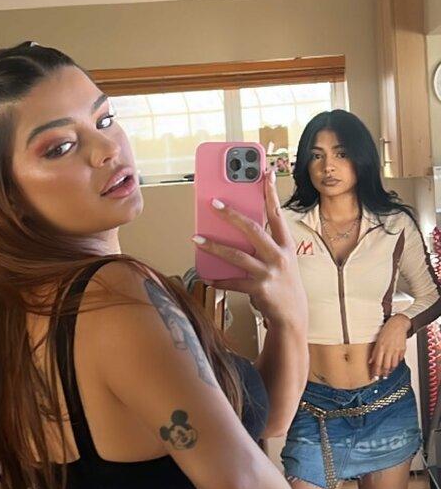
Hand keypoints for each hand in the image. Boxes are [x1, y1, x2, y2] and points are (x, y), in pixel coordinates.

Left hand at [192, 169, 306, 330]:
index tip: (265, 173)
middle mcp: (279, 256)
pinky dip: (218, 279)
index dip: (270, 192)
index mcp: (285, 244)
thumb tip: (237, 227)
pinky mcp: (259, 290)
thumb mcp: (281, 258)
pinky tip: (206, 275)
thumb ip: (263, 243)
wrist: (293, 315)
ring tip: (196, 238)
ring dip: (214, 246)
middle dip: (232, 215)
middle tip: (213, 203)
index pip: (277, 213)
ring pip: (237, 256)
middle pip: (253, 230)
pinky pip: (233, 282)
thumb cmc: (282, 282)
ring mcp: (269, 273)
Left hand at [369, 314, 409, 378]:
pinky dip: (397, 363)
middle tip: (382, 378)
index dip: (375, 372)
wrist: (398, 323)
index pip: (377, 363)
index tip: (374, 377)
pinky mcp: (403, 349)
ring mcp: (396, 350)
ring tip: (388, 373)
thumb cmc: (387, 330)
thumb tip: (370, 361)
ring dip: (390, 370)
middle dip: (384, 373)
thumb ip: (374, 352)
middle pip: (386, 365)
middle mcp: (388, 349)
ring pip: (393, 364)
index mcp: (381, 347)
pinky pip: (399, 359)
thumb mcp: (377, 340)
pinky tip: (394, 364)